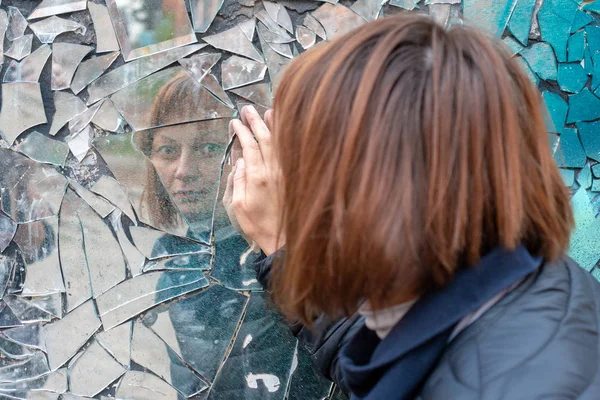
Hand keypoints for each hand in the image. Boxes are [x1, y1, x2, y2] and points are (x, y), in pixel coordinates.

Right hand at [224, 106, 283, 254]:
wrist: (284, 239)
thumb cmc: (259, 226)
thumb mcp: (239, 207)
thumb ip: (238, 181)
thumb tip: (240, 161)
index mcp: (257, 177)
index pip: (248, 146)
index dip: (241, 132)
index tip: (235, 122)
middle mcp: (273, 171)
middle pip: (264, 139)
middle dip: (254, 121)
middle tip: (247, 109)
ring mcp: (287, 172)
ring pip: (280, 142)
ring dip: (273, 125)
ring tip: (266, 111)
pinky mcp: (296, 176)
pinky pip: (291, 152)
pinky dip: (287, 138)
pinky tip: (284, 128)